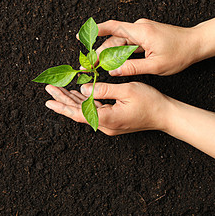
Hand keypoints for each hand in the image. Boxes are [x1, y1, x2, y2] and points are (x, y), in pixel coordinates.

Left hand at [44, 82, 169, 134]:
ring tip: (59, 91)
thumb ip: (103, 90)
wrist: (165, 115)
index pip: (78, 113)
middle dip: (63, 101)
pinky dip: (85, 103)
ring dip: (72, 101)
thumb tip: (83, 90)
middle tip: (50, 90)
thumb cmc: (150, 102)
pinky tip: (78, 95)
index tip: (49, 100)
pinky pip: (95, 112)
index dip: (62, 106)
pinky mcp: (114, 122)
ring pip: (86, 112)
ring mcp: (109, 125)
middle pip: (79, 113)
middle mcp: (106, 125)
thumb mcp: (126, 90)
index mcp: (107, 119)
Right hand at [90, 19, 199, 75]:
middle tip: (88, 64)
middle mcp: (140, 28)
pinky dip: (119, 52)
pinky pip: (128, 43)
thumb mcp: (156, 66)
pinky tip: (113, 62)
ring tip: (97, 66)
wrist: (197, 43)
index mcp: (141, 32)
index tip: (80, 36)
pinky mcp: (146, 35)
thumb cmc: (180, 54)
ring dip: (109, 53)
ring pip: (120, 42)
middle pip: (114, 38)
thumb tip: (113, 71)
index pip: (113, 27)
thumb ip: (133, 67)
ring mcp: (143, 31)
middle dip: (99, 51)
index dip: (95, 31)